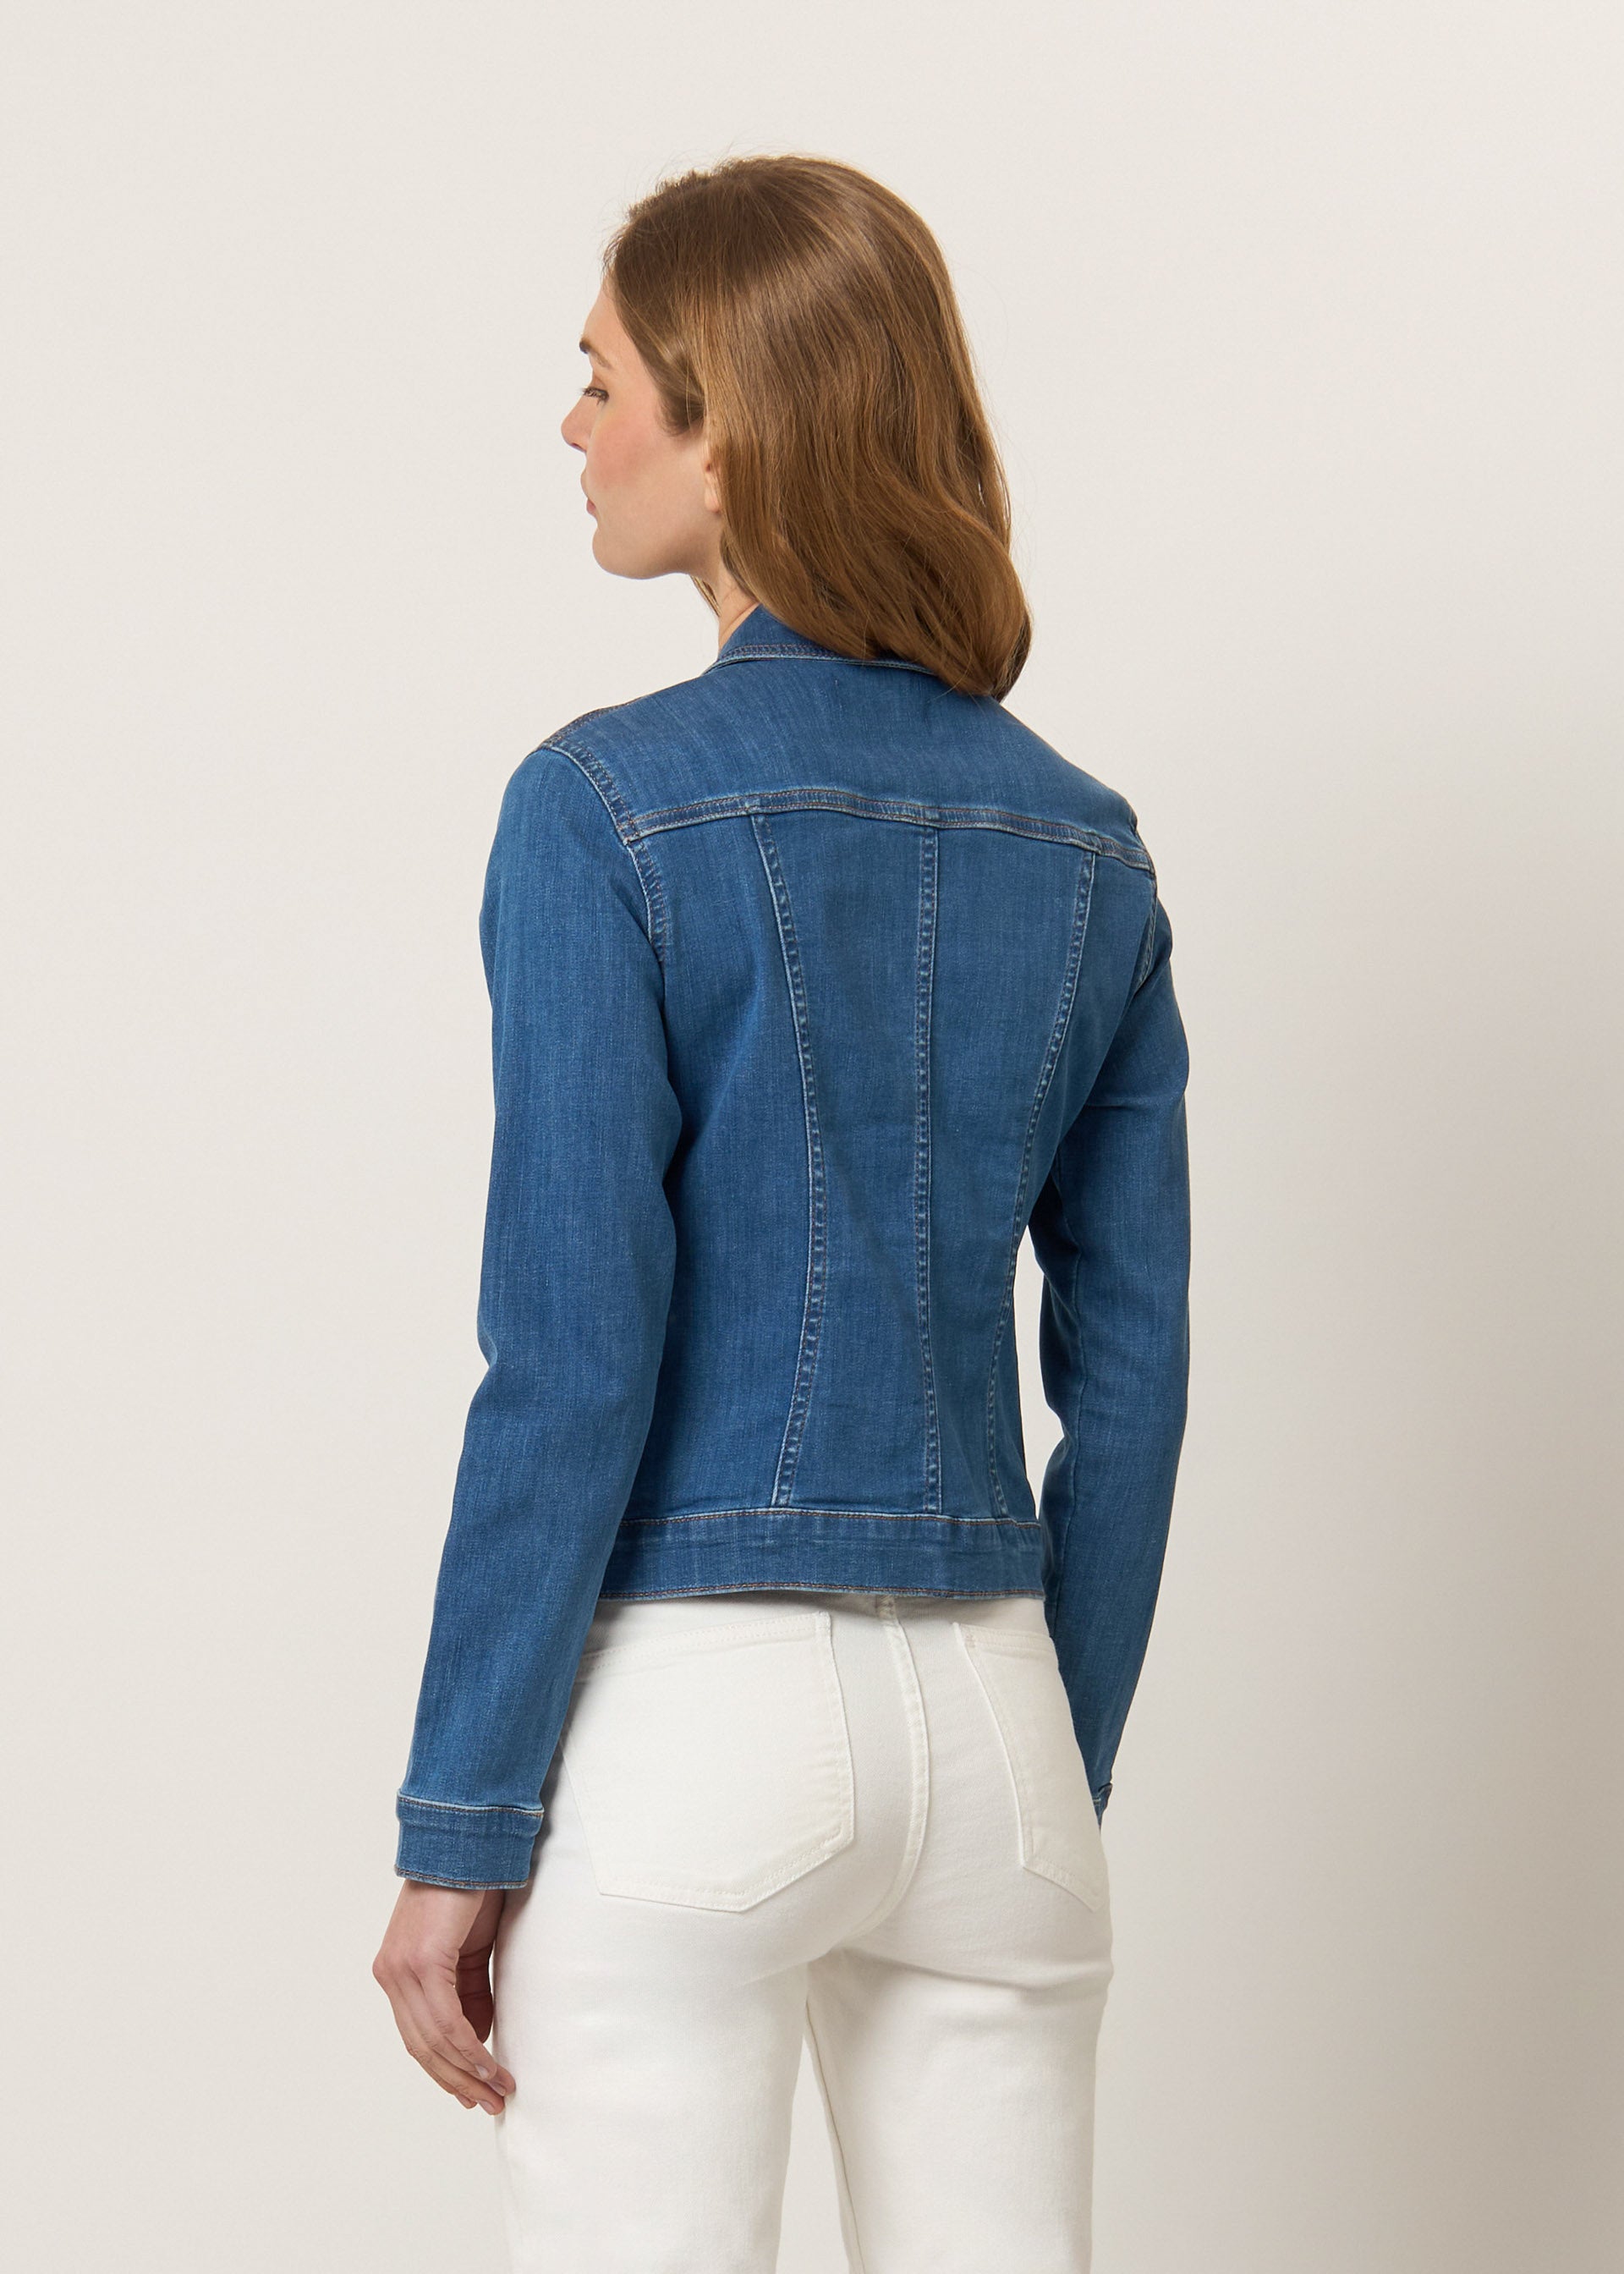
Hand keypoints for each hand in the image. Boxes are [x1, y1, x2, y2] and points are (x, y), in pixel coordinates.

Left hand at [372, 1880, 517, 2114]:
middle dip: (458, 2081)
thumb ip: (468, 1992)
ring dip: (469, 2072)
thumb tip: (476, 2036)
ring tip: (498, 2090)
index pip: (417, 2036)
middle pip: (421, 2047)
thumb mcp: (470, 1951)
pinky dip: (469, 2049)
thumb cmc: (472, 1890)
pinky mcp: (421, 1963)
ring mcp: (402, 1970)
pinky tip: (489, 2065)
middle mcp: (392, 1975)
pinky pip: (446, 2022)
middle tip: (489, 2103)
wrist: (470, 1845)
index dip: (445, 2069)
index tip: (473, 2092)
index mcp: (397, 1972)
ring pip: (433, 2040)